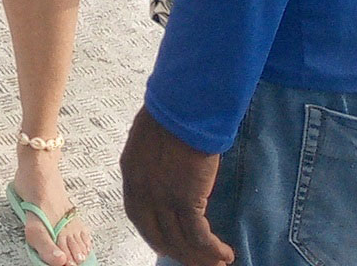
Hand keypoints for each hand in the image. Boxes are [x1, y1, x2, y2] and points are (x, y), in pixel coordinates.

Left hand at [120, 107, 230, 265]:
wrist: (182, 107)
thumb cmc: (170, 113)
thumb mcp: (149, 139)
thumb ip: (152, 162)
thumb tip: (165, 175)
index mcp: (131, 173)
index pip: (137, 216)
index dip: (153, 233)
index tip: (167, 244)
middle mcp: (143, 190)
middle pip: (157, 235)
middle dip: (177, 252)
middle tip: (196, 259)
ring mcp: (163, 197)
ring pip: (180, 241)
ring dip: (199, 257)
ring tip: (217, 262)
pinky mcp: (187, 200)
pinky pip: (199, 236)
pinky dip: (212, 249)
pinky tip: (225, 252)